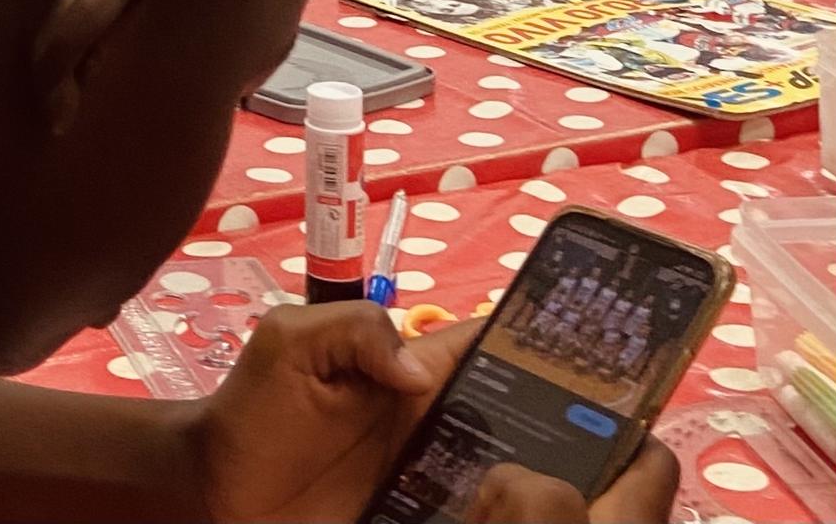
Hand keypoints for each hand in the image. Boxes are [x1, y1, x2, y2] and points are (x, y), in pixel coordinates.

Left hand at [183, 307, 676, 523]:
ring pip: (510, 485)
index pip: (488, 348)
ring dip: (544, 487)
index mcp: (411, 375)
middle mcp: (432, 429)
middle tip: (622, 448)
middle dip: (571, 428)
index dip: (542, 344)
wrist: (213, 496)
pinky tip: (534, 523)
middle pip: (518, 422)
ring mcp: (430, 488)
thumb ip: (352, 331)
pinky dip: (502, 522)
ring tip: (594, 496)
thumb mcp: (291, 343)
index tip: (607, 352)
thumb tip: (416, 366)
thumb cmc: (252, 411)